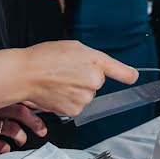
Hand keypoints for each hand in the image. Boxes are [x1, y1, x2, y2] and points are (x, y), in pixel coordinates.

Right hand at [0, 104, 46, 153]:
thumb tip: (19, 101)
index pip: (21, 96)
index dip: (36, 104)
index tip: (46, 109)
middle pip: (22, 112)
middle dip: (35, 122)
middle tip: (42, 131)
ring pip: (13, 129)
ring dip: (20, 137)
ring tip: (21, 140)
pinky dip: (5, 148)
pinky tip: (4, 148)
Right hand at [15, 41, 138, 116]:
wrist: (26, 74)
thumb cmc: (45, 57)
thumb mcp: (74, 48)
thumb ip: (92, 58)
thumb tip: (100, 70)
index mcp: (96, 61)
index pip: (120, 71)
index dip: (127, 75)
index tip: (132, 77)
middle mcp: (94, 81)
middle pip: (96, 82)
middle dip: (85, 78)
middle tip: (67, 71)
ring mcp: (85, 98)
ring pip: (86, 95)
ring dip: (76, 90)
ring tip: (59, 81)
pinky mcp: (75, 110)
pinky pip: (77, 105)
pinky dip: (68, 100)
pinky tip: (57, 91)